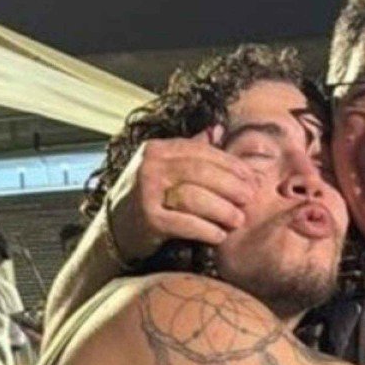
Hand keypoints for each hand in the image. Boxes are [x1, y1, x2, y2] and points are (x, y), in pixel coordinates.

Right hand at [106, 130, 254, 260]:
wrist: (113, 228)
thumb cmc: (148, 195)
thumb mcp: (163, 166)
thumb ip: (190, 149)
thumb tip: (218, 129)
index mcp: (157, 149)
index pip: (202, 152)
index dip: (231, 165)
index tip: (252, 178)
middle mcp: (149, 167)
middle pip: (201, 173)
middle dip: (231, 186)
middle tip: (250, 198)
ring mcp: (146, 193)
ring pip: (194, 197)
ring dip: (222, 210)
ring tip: (238, 219)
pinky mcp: (148, 220)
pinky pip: (185, 223)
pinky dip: (206, 230)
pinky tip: (219, 235)